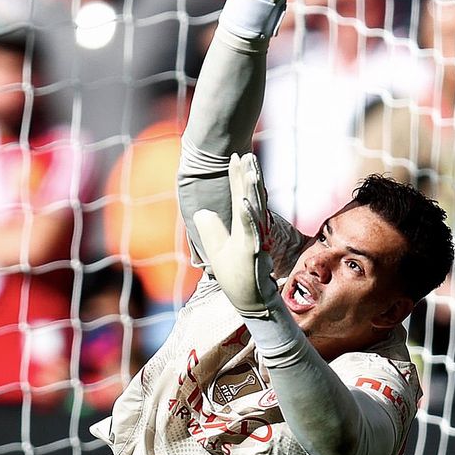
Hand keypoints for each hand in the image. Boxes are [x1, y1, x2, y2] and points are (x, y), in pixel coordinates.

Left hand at [193, 151, 277, 318]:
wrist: (252, 301)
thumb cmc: (237, 275)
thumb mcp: (217, 249)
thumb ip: (211, 229)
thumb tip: (201, 212)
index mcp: (242, 225)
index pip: (240, 194)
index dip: (238, 176)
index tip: (236, 155)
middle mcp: (251, 228)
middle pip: (249, 196)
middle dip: (246, 175)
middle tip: (245, 153)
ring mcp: (252, 238)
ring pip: (252, 209)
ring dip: (250, 189)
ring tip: (249, 170)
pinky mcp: (251, 250)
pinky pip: (249, 230)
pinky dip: (247, 216)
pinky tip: (243, 202)